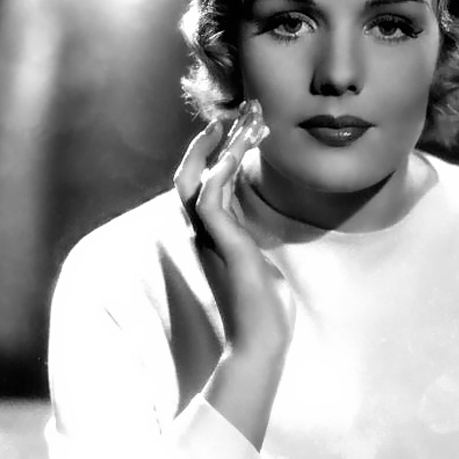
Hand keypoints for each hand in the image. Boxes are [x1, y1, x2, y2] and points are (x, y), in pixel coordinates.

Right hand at [174, 115, 294, 353]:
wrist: (262, 344)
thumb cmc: (265, 315)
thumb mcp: (261, 272)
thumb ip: (252, 254)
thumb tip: (261, 249)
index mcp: (217, 239)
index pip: (208, 190)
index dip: (218, 158)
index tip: (239, 132)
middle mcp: (207, 235)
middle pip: (193, 179)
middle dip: (209, 145)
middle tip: (231, 115)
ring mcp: (211, 239)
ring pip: (200, 182)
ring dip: (219, 149)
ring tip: (240, 122)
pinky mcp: (222, 244)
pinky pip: (210, 201)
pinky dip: (218, 176)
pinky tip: (231, 156)